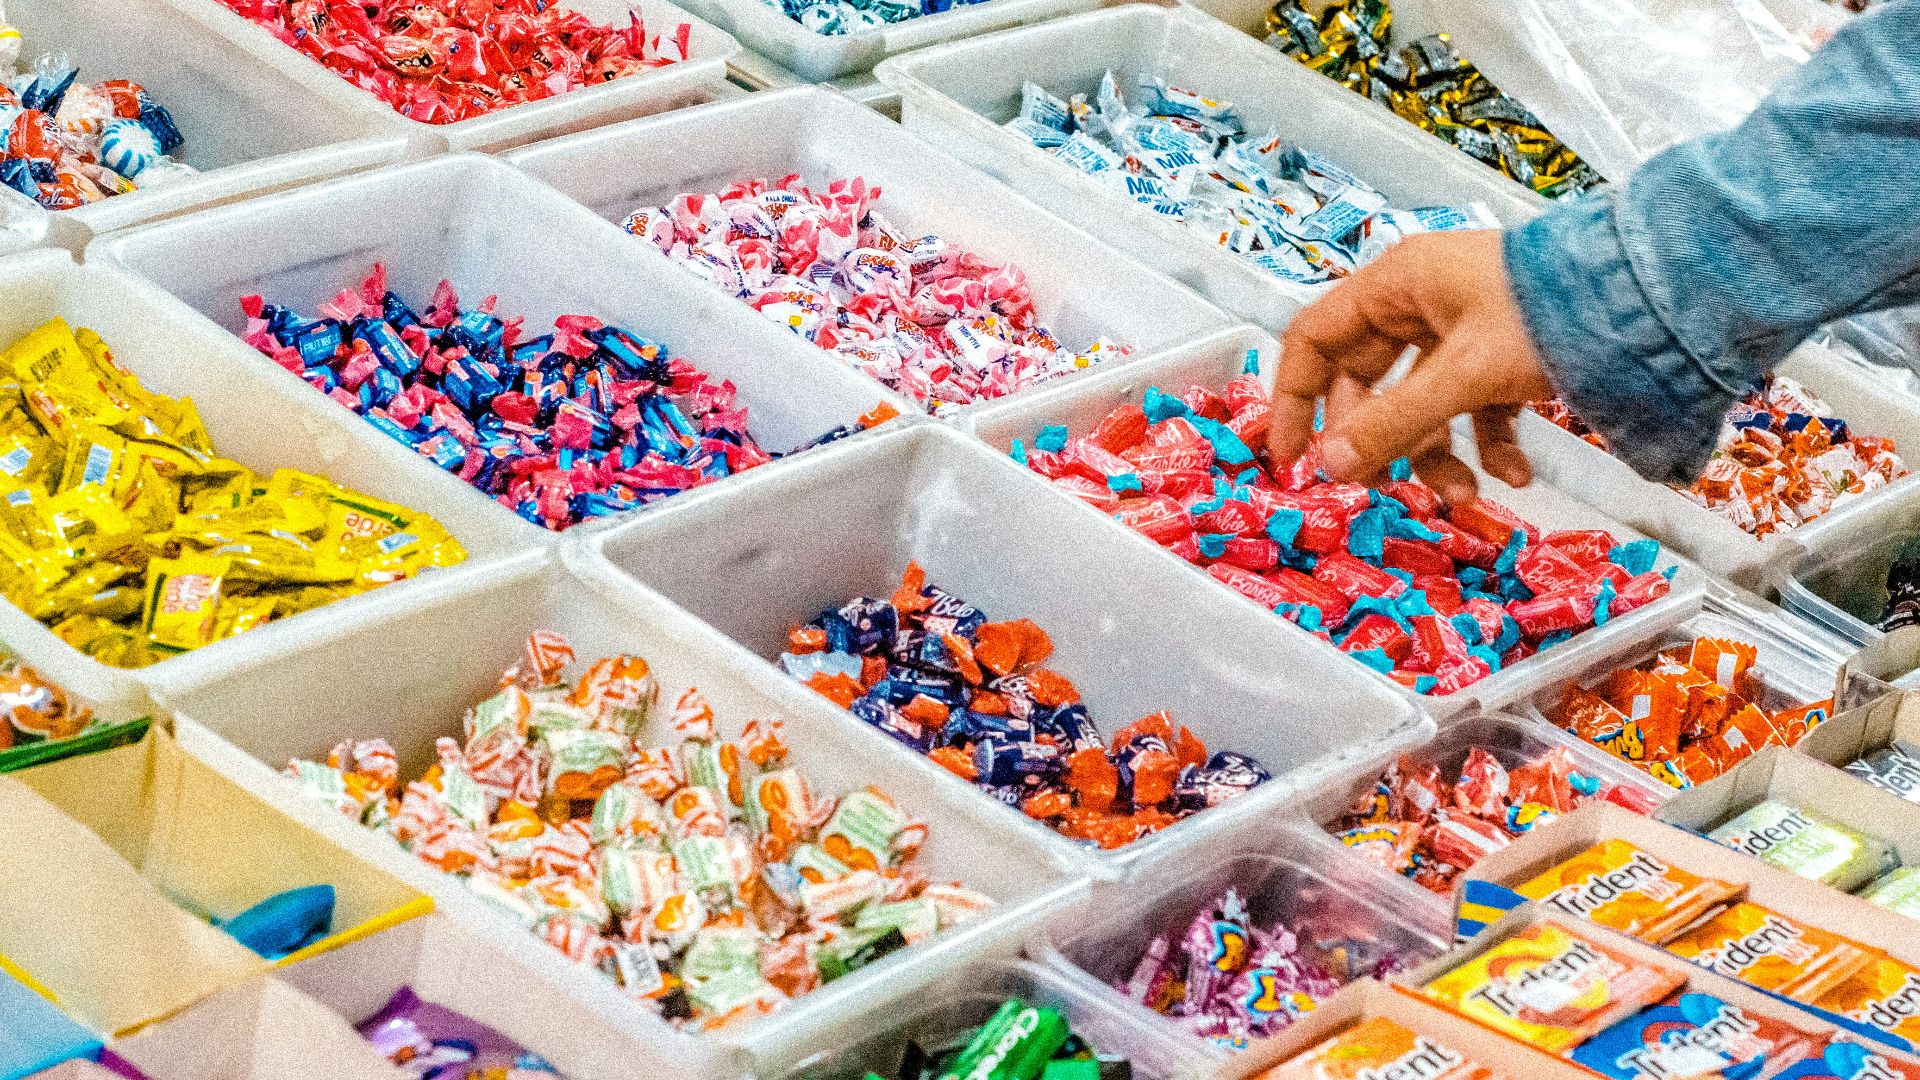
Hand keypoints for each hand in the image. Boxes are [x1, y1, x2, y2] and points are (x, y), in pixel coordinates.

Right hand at [1267, 230, 1555, 505]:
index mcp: (1394, 285)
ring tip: (1463, 495)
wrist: (1651, 294)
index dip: (1293, 399)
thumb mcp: (1464, 372)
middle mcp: (1420, 303)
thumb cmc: (1550, 309)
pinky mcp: (1502, 353)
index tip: (1291, 455)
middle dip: (1379, 441)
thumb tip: (1331, 466)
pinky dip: (1487, 444)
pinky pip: (1473, 407)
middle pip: (1367, 382)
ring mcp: (1462, 328)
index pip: (1314, 340)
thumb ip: (1394, 422)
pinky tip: (1513, 473)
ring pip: (1422, 403)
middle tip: (1380, 487)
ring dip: (1436, 454)